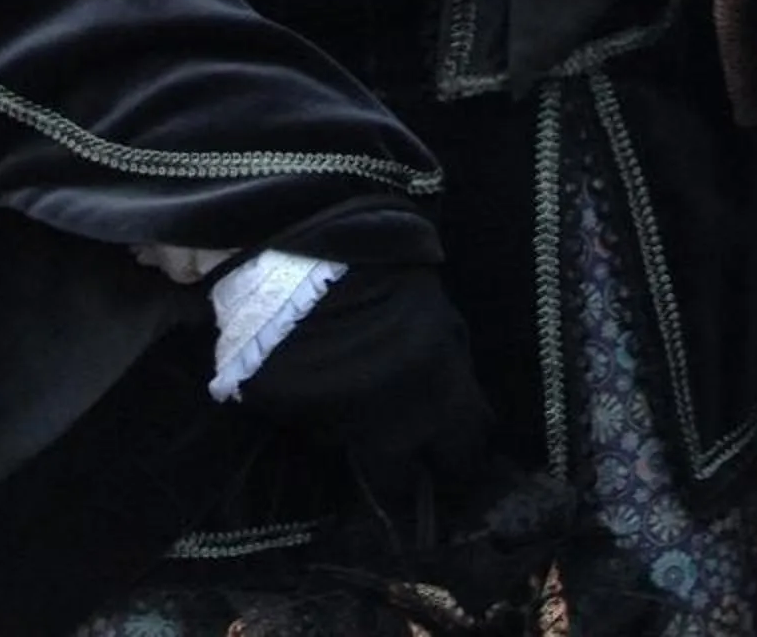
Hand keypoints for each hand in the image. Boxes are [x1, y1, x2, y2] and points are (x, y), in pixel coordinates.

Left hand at [237, 261, 497, 515]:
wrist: (306, 248)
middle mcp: (436, 387)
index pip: (406, 481)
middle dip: (454, 464)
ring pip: (469, 397)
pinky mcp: (448, 311)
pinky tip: (418, 378)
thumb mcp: (299, 406)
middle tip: (434, 472)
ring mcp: (448, 343)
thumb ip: (339, 435)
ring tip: (429, 426)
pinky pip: (455, 358)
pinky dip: (442, 378)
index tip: (397, 508)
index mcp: (395, 423)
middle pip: (468, 443)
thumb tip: (360, 449)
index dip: (399, 499)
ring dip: (451, 417)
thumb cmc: (287, 339)